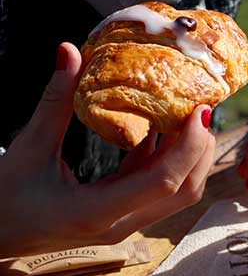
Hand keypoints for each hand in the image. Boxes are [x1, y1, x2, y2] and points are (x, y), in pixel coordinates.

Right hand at [0, 43, 214, 257]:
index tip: (200, 111)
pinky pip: (157, 186)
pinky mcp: (124, 214)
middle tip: (200, 108)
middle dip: (200, 149)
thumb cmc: (5, 198)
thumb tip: (68, 52)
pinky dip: (166, 157)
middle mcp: (121, 223)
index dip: (189, 145)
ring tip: (187, 114)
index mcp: (98, 212)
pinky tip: (161, 127)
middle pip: (184, 190)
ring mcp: (125, 222)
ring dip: (189, 154)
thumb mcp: (29, 148)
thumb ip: (54, 101)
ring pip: (177, 192)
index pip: (164, 181)